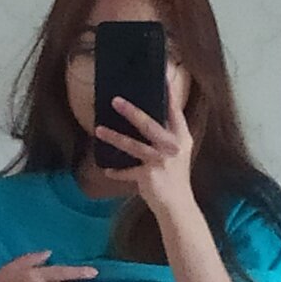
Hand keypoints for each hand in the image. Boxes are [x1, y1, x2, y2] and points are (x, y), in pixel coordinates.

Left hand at [94, 73, 193, 217]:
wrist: (178, 205)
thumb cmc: (175, 176)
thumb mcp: (177, 152)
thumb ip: (166, 136)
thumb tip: (145, 118)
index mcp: (182, 137)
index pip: (175, 112)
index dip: (169, 95)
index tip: (162, 77)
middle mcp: (172, 147)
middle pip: (149, 124)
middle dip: (131, 112)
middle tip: (115, 101)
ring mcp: (160, 161)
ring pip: (133, 145)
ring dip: (114, 137)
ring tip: (98, 130)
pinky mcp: (148, 176)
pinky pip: (127, 171)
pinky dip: (117, 172)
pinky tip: (106, 170)